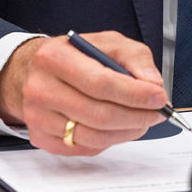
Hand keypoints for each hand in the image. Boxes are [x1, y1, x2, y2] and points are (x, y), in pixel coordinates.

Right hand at [0, 30, 168, 154]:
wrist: (32, 70)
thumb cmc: (73, 56)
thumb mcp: (106, 42)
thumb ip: (134, 57)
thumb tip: (152, 83)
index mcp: (55, 58)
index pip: (101, 83)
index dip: (135, 94)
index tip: (159, 98)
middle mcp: (41, 89)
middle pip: (99, 114)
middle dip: (137, 117)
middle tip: (157, 113)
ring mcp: (38, 117)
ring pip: (93, 137)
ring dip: (127, 132)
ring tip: (142, 121)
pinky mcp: (41, 138)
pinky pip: (84, 148)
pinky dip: (109, 141)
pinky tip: (118, 128)